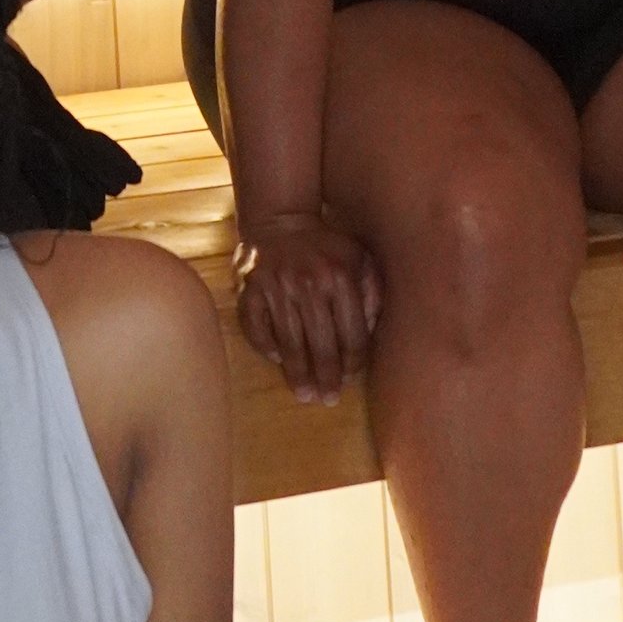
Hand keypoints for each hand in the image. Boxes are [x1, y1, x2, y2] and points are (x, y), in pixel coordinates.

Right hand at [234, 206, 380, 403]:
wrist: (278, 221)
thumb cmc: (325, 247)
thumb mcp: (359, 259)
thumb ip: (373, 291)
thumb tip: (372, 331)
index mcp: (340, 277)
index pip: (351, 334)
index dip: (352, 362)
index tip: (350, 380)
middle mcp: (308, 283)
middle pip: (320, 344)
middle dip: (326, 377)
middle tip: (327, 399)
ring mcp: (275, 287)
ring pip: (289, 341)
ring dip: (297, 372)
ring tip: (304, 394)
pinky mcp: (249, 289)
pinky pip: (257, 327)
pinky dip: (266, 346)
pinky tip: (276, 360)